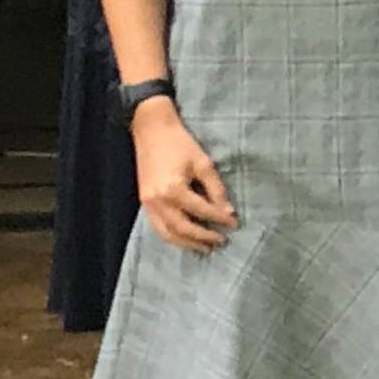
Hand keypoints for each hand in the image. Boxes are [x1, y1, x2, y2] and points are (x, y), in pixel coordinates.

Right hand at [130, 101, 235, 252]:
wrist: (151, 130)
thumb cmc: (180, 144)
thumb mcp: (203, 164)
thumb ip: (216, 189)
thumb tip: (228, 211)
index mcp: (174, 190)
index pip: (202, 211)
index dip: (220, 219)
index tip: (235, 224)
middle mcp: (158, 201)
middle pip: (183, 228)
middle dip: (203, 238)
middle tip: (221, 242)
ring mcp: (148, 203)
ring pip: (167, 233)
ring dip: (186, 243)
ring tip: (205, 248)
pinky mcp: (144, 202)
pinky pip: (157, 227)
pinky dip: (172, 236)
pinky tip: (185, 239)